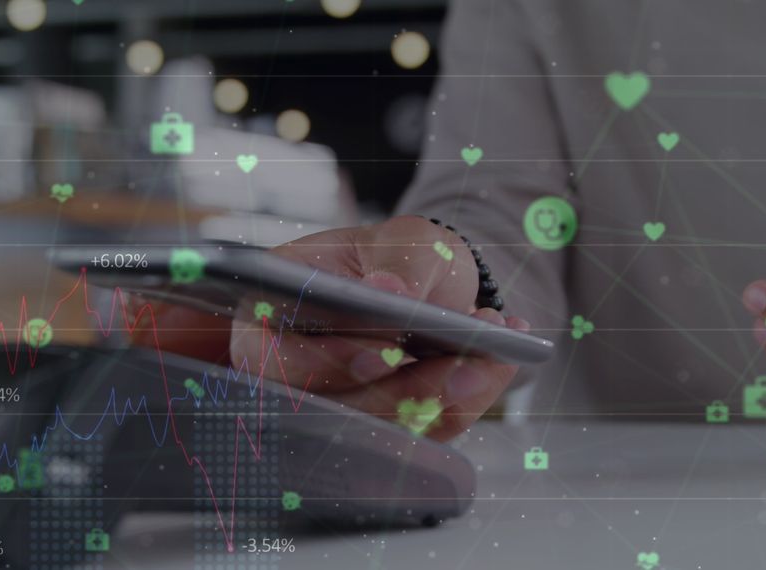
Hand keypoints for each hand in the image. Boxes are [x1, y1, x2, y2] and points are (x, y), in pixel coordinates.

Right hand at [136, 216, 528, 440]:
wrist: (431, 286)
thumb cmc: (399, 257)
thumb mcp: (403, 241)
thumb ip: (396, 264)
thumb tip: (386, 294)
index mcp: (272, 314)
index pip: (271, 355)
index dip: (324, 363)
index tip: (384, 353)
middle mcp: (294, 372)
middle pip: (330, 410)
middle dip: (403, 392)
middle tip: (463, 367)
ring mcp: (338, 407)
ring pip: (381, 430)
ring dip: (442, 401)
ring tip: (489, 363)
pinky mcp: (385, 430)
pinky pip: (421, 436)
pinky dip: (463, 405)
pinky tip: (494, 367)